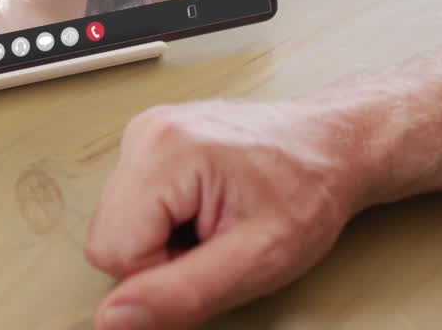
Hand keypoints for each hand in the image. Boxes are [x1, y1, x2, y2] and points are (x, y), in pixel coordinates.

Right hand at [85, 100, 371, 329]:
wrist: (333, 147)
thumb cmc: (309, 190)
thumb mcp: (257, 259)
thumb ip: (180, 295)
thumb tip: (113, 319)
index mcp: (165, 150)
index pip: (113, 253)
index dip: (164, 276)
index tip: (214, 256)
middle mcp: (147, 132)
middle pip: (108, 237)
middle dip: (161, 257)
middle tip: (218, 240)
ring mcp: (147, 132)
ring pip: (118, 224)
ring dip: (164, 240)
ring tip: (216, 221)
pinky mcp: (152, 141)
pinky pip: (133, 206)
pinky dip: (167, 220)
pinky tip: (207, 208)